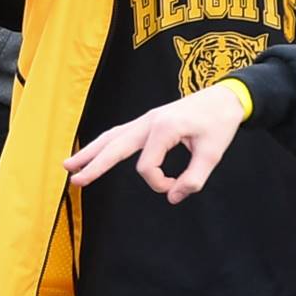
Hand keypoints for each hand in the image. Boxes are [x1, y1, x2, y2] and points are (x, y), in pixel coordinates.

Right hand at [65, 83, 247, 204]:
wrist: (225, 97)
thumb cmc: (221, 123)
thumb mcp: (213, 154)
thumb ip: (194, 178)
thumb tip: (173, 197)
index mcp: (164, 128)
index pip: (147, 167)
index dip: (159, 183)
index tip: (177, 187)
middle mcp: (150, 121)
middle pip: (115, 146)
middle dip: (94, 164)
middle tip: (73, 179)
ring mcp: (146, 119)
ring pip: (112, 137)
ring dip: (91, 151)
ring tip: (69, 165)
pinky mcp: (148, 120)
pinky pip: (120, 132)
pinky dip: (105, 143)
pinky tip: (94, 151)